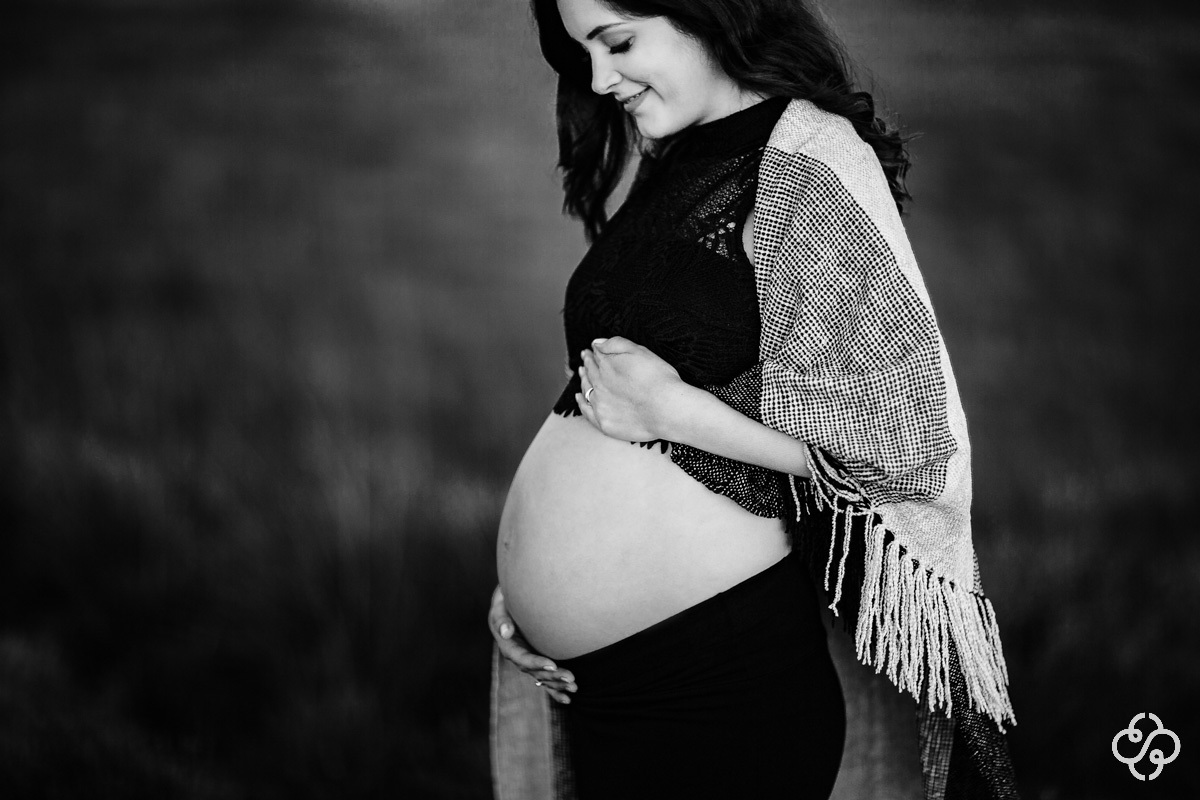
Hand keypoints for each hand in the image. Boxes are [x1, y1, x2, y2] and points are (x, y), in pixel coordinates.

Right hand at [488, 585, 576, 702]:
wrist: (512, 600)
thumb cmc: (506, 600)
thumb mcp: (500, 604)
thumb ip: (501, 618)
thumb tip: (506, 632)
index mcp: (508, 645)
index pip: (522, 658)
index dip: (536, 662)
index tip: (552, 664)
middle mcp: (518, 656)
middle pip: (535, 671)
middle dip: (553, 676)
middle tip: (571, 678)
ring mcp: (528, 660)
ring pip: (542, 677)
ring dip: (557, 684)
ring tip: (574, 687)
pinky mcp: (536, 661)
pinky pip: (545, 679)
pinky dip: (555, 690)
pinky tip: (568, 699)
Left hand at [576, 336, 683, 441]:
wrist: (667, 409)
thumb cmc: (659, 379)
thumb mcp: (640, 351)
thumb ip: (616, 344)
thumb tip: (597, 343)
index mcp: (608, 365)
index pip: (597, 355)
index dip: (594, 351)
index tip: (591, 349)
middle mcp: (600, 384)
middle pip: (590, 371)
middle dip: (587, 363)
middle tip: (585, 358)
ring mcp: (600, 404)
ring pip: (586, 388)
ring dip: (583, 379)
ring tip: (582, 373)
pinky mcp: (604, 422)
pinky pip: (586, 411)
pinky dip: (581, 402)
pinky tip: (579, 397)